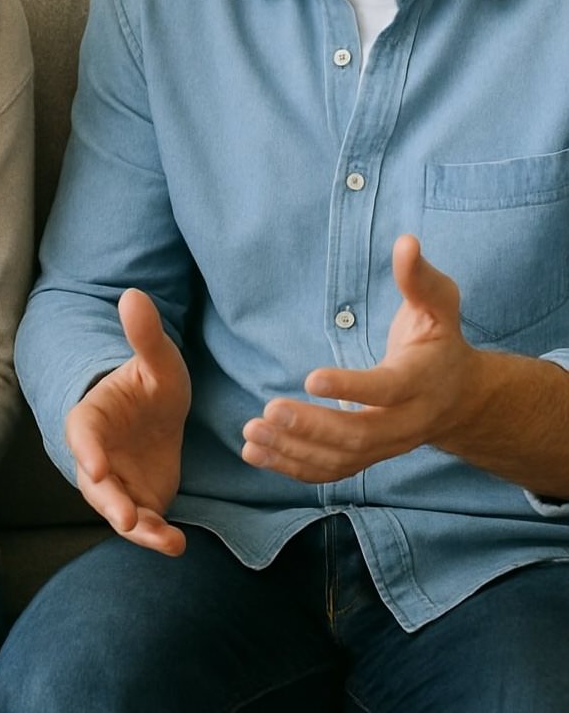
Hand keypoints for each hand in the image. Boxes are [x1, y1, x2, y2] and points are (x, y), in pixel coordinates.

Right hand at [65, 288, 190, 554]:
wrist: (162, 414)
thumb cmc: (151, 384)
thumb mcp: (158, 360)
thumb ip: (145, 336)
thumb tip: (133, 295)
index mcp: (93, 419)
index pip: (82, 435)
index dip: (87, 451)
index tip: (96, 466)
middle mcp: (98, 457)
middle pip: (95, 485)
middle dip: (110, 503)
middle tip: (126, 518)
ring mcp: (118, 484)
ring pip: (120, 512)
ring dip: (138, 527)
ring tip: (164, 538)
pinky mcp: (141, 503)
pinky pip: (146, 525)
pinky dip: (158, 537)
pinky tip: (178, 545)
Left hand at [241, 235, 479, 482]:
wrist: (461, 398)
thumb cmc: (440, 341)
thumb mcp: (438, 305)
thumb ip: (418, 277)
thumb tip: (405, 241)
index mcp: (422, 381)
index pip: (386, 390)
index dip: (350, 386)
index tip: (310, 378)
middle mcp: (406, 422)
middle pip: (359, 435)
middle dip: (312, 426)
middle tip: (269, 410)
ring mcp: (386, 446)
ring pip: (340, 460)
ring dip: (293, 450)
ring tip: (251, 432)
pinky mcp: (366, 457)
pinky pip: (329, 471)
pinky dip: (292, 466)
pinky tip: (255, 452)